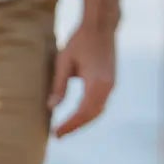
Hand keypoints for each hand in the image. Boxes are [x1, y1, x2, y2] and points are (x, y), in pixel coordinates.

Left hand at [49, 0, 121, 138]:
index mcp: (97, 82)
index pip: (83, 111)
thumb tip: (51, 108)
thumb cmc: (80, 42)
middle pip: (92, 115)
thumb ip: (59, 86)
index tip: (56, 133)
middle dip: (75, 126)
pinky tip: (76, 117)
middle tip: (57, 135)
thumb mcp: (63, 62)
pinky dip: (88, 113)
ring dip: (82, 122)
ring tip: (64, 129)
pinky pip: (100, 103)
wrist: (101, 27)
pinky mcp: (110, 82)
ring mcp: (111, 85)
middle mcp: (108, 86)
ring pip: (98, 111)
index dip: (69, 124)